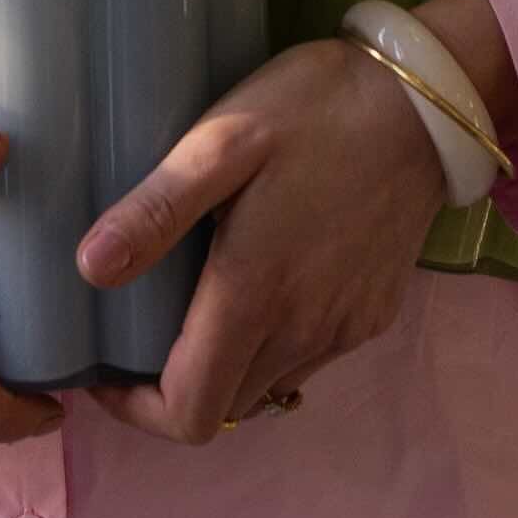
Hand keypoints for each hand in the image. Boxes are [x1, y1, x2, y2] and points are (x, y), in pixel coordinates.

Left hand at [75, 0, 517, 445]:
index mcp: (255, 296)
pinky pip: (308, 360)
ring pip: (265, 388)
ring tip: (197, 302)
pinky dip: (272, 346)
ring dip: (224, 367)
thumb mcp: (224, 139)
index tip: (109, 367)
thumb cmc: (316, 110)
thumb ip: (158, 208)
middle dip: (174, 387)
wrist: (428, 103)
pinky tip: (263, 283)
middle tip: (143, 326)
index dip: (136, 410)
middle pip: (223, 409)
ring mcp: (344, 330)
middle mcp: (303, 333)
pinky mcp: (374, 315)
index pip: (188, 413)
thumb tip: (89, 269)